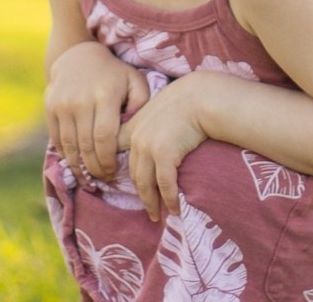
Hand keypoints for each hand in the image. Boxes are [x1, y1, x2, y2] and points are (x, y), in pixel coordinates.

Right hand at [46, 43, 149, 182]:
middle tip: (104, 179)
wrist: (78, 54)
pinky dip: (65, 155)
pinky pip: (56, 138)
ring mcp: (63, 103)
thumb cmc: (113, 73)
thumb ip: (141, 104)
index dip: (108, 160)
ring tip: (89, 178)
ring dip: (78, 167)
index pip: (105, 138)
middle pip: (86, 146)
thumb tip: (136, 131)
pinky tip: (75, 163)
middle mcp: (81, 100)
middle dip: (95, 168)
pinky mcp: (50, 106)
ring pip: (69, 146)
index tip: (114, 172)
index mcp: (105, 95)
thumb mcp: (134, 81)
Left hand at [118, 73, 210, 220]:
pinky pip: (165, 185)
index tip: (115, 183)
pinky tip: (175, 209)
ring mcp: (149, 147)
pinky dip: (169, 199)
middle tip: (147, 208)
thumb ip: (149, 125)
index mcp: (133, 127)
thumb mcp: (158, 109)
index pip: (115, 152)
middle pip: (134, 174)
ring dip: (152, 203)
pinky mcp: (164, 155)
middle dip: (140, 194)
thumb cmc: (183, 100)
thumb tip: (151, 142)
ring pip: (146, 184)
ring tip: (157, 215)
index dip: (113, 168)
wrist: (199, 97)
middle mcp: (137, 139)